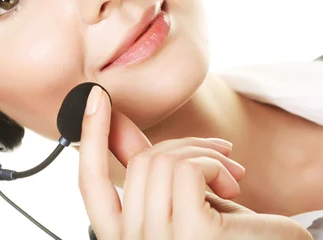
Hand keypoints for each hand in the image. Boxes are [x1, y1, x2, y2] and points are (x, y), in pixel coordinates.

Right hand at [78, 86, 312, 239]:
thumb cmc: (229, 237)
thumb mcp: (183, 202)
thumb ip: (152, 173)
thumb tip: (117, 125)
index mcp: (125, 236)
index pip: (91, 184)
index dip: (90, 135)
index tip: (97, 96)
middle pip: (140, 162)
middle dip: (184, 145)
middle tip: (221, 156)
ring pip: (165, 160)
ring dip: (206, 156)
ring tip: (230, 178)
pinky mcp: (190, 232)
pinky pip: (190, 169)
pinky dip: (215, 166)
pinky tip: (232, 187)